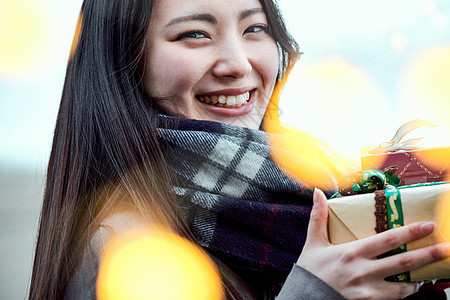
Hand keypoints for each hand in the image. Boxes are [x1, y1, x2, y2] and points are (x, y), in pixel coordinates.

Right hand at [297, 189, 449, 299]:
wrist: (302, 299)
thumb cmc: (309, 271)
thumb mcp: (313, 242)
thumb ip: (318, 217)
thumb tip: (317, 193)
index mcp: (351, 252)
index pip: (388, 239)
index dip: (411, 232)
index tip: (428, 225)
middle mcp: (363, 271)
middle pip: (403, 261)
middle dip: (428, 254)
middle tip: (446, 248)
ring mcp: (367, 290)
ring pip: (403, 285)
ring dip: (420, 278)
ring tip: (431, 271)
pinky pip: (393, 299)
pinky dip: (406, 292)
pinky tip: (411, 286)